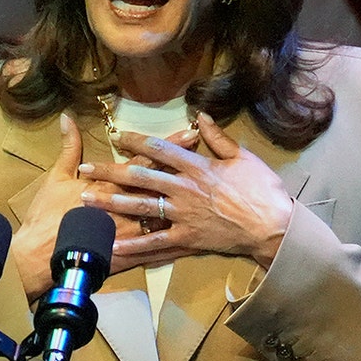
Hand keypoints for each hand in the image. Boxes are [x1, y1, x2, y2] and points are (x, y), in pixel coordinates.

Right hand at [11, 114, 199, 299]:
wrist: (44, 257)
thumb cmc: (49, 216)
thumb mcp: (56, 177)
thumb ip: (68, 148)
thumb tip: (68, 118)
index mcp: (110, 185)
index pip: (145, 160)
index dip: (169, 146)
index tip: (190, 132)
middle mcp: (127, 205)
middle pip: (163, 183)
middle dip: (187, 168)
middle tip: (212, 157)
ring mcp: (133, 231)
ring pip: (168, 214)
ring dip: (190, 204)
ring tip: (212, 194)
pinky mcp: (133, 255)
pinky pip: (161, 249)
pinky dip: (180, 244)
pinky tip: (201, 240)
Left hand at [79, 112, 293, 269]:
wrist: (275, 226)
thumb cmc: (262, 190)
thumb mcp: (243, 157)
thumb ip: (218, 137)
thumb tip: (200, 115)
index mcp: (196, 166)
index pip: (159, 148)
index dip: (134, 141)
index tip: (115, 135)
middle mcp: (184, 188)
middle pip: (140, 176)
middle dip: (109, 171)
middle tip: (85, 169)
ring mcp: (183, 214)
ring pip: (140, 206)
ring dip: (111, 202)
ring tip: (86, 199)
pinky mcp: (187, 238)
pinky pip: (155, 242)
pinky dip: (134, 244)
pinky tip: (113, 244)